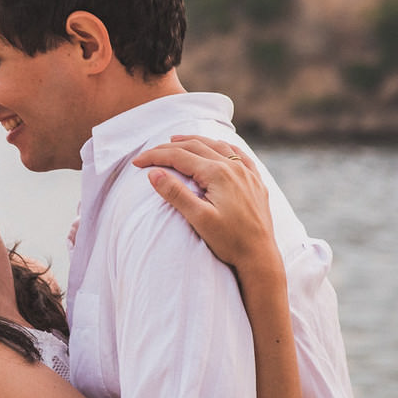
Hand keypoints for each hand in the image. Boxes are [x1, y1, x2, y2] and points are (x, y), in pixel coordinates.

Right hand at [132, 136, 275, 269]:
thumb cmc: (229, 242)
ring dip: (194, 141)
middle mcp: (234, 167)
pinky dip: (221, 147)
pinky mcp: (255, 182)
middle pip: (195, 146)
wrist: (260, 256)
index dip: (155, 156)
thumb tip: (154, 174)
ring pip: (216, 146)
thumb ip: (176, 194)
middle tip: (150, 153)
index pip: (179, 157)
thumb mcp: (199, 219)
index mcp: (218, 174)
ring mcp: (247, 173)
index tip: (137, 162)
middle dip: (169, 147)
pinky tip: (217, 147)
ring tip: (176, 140)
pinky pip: (238, 154)